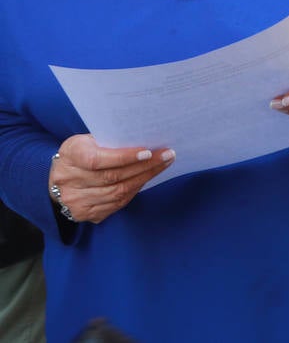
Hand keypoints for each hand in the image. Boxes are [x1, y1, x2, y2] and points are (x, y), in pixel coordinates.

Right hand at [48, 135, 175, 223]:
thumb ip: (109, 141)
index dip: (124, 157)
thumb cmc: (80, 153)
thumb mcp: (87, 140)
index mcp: (69, 156)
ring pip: (117, 192)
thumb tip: (144, 139)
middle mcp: (68, 180)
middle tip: (167, 155)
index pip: (98, 159)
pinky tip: (146, 179)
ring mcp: (75, 200)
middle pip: (112, 177)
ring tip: (163, 165)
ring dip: (144, 178)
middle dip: (144, 166)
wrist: (57, 178)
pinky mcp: (84, 214)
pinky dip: (134, 191)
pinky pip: (116, 204)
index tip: (148, 152)